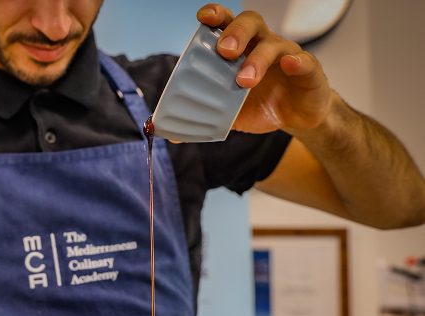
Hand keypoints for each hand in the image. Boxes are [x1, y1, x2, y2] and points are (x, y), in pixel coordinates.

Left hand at [197, 4, 332, 133]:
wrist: (295, 117)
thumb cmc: (261, 104)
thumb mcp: (229, 113)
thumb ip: (202, 119)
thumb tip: (171, 135)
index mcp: (242, 49)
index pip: (228, 24)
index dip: (217, 17)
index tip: (203, 18)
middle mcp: (263, 45)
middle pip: (251, 24)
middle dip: (236, 33)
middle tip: (224, 52)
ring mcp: (287, 55)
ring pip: (273, 45)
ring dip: (257, 59)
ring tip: (244, 80)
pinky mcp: (308, 72)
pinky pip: (304, 61)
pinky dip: (296, 62)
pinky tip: (288, 66)